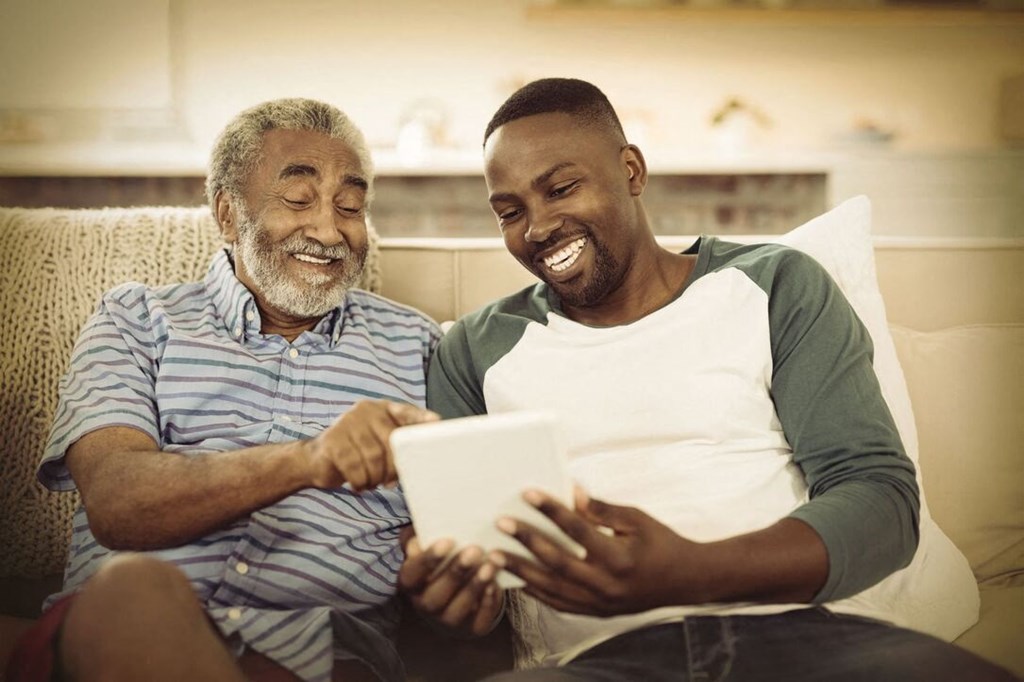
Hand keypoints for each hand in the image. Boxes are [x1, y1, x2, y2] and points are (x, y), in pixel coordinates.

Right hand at [306, 400, 437, 490]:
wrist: (315, 459)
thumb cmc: (356, 453)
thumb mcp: (378, 444)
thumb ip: (399, 444)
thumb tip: (425, 455)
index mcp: (381, 409)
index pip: (407, 412)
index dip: (422, 419)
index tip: (437, 423)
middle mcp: (366, 410)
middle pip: (392, 441)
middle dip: (394, 467)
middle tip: (390, 482)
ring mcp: (347, 423)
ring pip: (374, 457)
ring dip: (375, 477)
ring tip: (372, 482)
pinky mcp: (333, 440)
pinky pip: (355, 467)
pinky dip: (360, 481)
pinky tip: (359, 484)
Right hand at [398, 534, 504, 636]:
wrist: (457, 594)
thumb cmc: (443, 561)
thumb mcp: (430, 546)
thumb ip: (422, 537)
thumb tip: (420, 533)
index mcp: (411, 583)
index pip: (413, 574)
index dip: (428, 559)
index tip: (447, 541)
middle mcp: (425, 605)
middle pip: (436, 595)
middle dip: (456, 572)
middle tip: (474, 550)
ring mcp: (448, 620)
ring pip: (458, 608)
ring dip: (475, 586)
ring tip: (490, 565)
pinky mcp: (471, 629)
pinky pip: (478, 621)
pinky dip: (487, 603)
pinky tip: (495, 585)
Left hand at [493, 487, 706, 616]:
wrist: (685, 581)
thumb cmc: (661, 543)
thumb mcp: (637, 519)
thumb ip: (602, 509)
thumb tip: (572, 492)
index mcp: (620, 557)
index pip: (578, 530)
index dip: (552, 511)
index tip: (528, 494)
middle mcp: (607, 584)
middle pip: (558, 562)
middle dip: (526, 541)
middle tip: (501, 524)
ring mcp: (600, 603)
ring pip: (552, 588)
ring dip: (521, 571)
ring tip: (495, 556)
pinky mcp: (597, 612)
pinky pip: (559, 604)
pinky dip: (536, 593)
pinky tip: (516, 581)